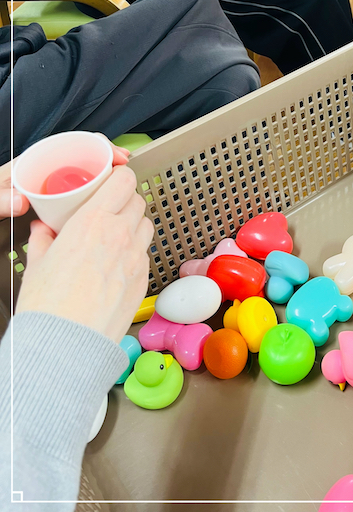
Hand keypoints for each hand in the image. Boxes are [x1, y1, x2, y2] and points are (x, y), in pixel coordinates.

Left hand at [0, 138, 128, 220]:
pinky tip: (107, 205)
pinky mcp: (60, 199)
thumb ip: (2, 198)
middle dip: (112, 162)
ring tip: (124, 189)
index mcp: (40, 159)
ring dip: (108, 180)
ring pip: (89, 177)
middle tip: (127, 172)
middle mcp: (53, 168)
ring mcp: (58, 183)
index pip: (78, 143)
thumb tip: (21, 201)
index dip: (102, 147)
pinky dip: (98, 196)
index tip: (118, 157)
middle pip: (89, 159)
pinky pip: (84, 193)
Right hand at [16, 166, 152, 343]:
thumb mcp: (37, 263)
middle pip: (138, 201)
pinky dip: (136, 252)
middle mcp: (120, 234)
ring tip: (115, 236)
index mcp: (93, 221)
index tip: (113, 181)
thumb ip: (43, 238)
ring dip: (135, 225)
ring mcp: (136, 257)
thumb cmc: (49, 306)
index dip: (121, 178)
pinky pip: (146, 254)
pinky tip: (118, 263)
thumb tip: (43, 228)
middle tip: (110, 211)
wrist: (67, 343)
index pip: (124, 181)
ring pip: (146, 225)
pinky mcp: (144, 279)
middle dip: (126, 202)